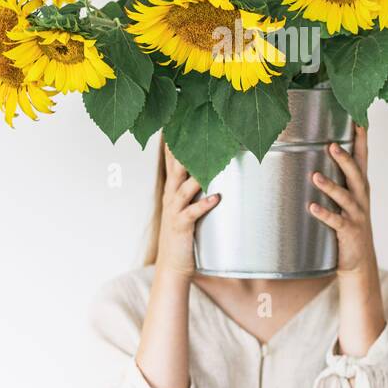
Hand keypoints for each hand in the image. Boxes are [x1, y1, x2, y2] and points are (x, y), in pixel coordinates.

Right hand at [155, 144, 219, 278]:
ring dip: (195, 175)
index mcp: (172, 190)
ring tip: (208, 161)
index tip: (178, 122)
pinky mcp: (181, 226)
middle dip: (182, 151)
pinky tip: (216, 197)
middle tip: (191, 132)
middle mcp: (171, 197)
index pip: (172, 161)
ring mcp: (175, 212)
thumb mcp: (186, 207)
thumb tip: (213, 170)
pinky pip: (192, 212)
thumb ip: (195, 189)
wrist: (173, 266)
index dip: (174, 142)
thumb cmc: (184, 235)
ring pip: (183, 188)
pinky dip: (204, 204)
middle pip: (175, 169)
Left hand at [307, 125, 375, 275]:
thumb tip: (312, 154)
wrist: (359, 260)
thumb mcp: (347, 198)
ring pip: (345, 197)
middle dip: (344, 159)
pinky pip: (336, 222)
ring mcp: (356, 215)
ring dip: (330, 186)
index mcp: (360, 186)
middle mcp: (361, 197)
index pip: (362, 158)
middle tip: (331, 145)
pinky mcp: (349, 232)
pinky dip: (325, 214)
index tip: (358, 119)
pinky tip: (313, 208)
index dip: (361, 139)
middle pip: (355, 174)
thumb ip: (336, 178)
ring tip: (315, 176)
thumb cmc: (349, 223)